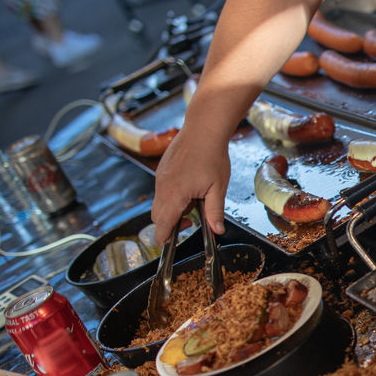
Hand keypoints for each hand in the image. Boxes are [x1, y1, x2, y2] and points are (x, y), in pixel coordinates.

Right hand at [151, 129, 229, 245]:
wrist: (203, 129)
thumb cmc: (212, 156)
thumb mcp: (218, 188)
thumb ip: (215, 212)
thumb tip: (217, 231)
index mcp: (174, 194)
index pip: (162, 224)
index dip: (164, 238)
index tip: (168, 246)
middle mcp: (162, 187)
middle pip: (158, 216)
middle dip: (171, 224)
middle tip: (191, 221)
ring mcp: (160, 177)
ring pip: (159, 203)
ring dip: (173, 208)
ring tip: (194, 200)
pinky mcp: (162, 170)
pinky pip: (162, 190)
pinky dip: (172, 196)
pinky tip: (190, 187)